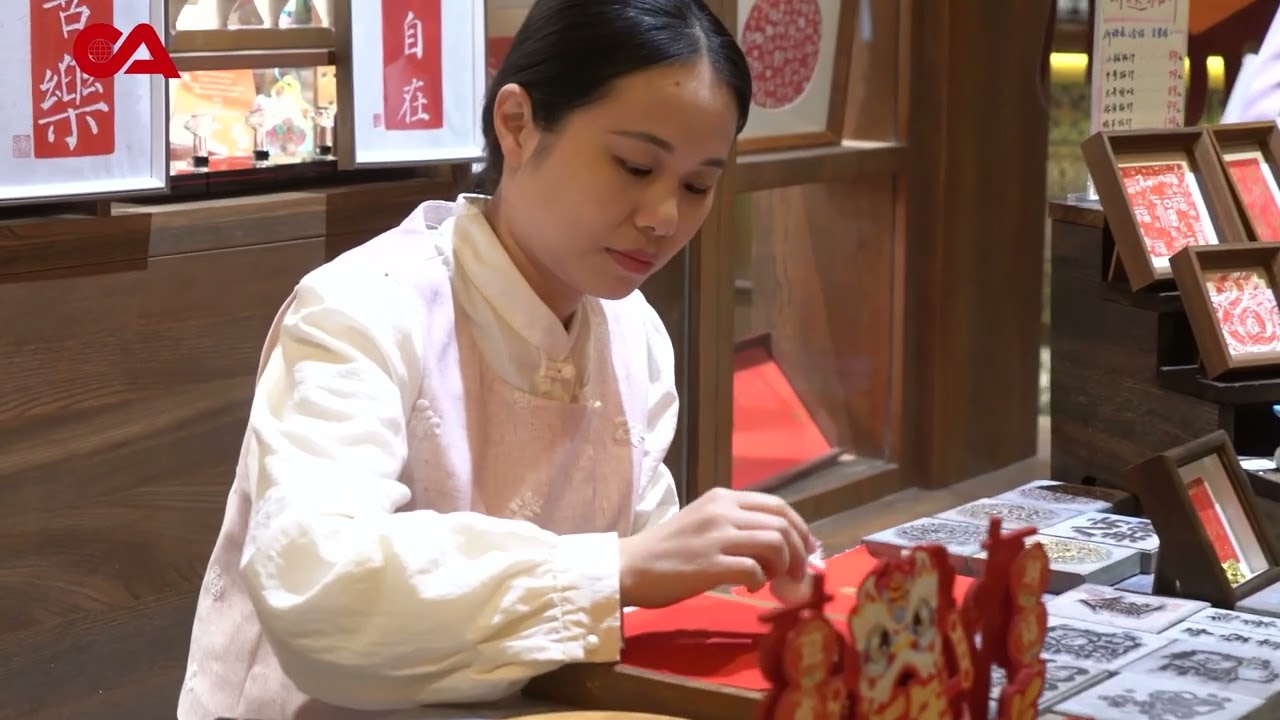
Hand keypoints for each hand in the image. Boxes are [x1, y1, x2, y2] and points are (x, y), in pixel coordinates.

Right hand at [618, 487, 814, 608]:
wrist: (629, 565)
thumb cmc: (667, 549)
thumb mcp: (704, 522)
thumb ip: (737, 525)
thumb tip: (778, 544)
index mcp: (723, 498)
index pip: (778, 505)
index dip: (800, 528)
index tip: (806, 549)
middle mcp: (722, 510)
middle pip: (783, 524)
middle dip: (799, 551)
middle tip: (796, 574)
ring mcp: (716, 536)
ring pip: (775, 543)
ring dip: (783, 567)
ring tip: (771, 580)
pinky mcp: (710, 564)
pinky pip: (754, 570)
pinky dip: (760, 582)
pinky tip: (749, 587)